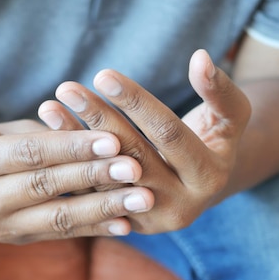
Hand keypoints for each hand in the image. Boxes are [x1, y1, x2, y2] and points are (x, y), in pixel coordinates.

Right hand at [0, 119, 151, 243]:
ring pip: (57, 217)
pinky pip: (62, 235)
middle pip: (45, 186)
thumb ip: (46, 134)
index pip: (31, 153)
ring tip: (142, 199)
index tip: (114, 139)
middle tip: (136, 169)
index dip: (73, 147)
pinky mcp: (15, 240)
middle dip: (94, 177)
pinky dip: (96, 228)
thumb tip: (100, 133)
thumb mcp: (6, 130)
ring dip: (103, 208)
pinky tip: (126, 222)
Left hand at [38, 50, 250, 233]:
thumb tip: (200, 57)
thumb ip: (220, 91)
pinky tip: (49, 133)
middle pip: (132, 156)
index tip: (103, 74)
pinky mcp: (123, 222)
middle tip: (67, 87)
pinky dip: (69, 162)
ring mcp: (148, 218)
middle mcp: (180, 206)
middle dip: (99, 119)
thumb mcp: (229, 118)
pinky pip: (91, 193)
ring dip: (74, 142)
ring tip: (49, 108)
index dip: (136, 103)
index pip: (168, 134)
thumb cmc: (214, 141)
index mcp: (208, 178)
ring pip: (105, 178)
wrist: (200, 186)